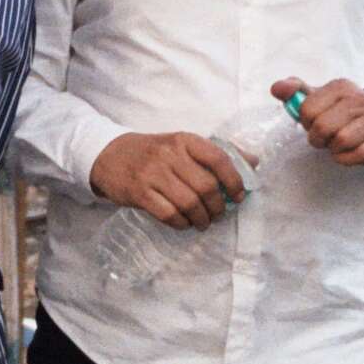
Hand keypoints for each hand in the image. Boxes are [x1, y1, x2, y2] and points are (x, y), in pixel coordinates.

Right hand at [90, 131, 245, 226]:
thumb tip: (255, 161)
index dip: (234, 180)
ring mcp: (153, 174)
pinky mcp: (139, 192)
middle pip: (206, 186)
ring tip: (203, 222)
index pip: (219, 158)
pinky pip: (168, 214)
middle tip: (218, 215)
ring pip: (189, 203)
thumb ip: (216, 152)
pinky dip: (181, 223)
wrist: (108, 154)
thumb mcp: (182, 144)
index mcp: (185, 140)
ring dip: (201, 219)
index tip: (238, 196)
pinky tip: (183, 223)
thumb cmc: (153, 152)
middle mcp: (170, 154)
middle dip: (217, 207)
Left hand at [270, 73, 363, 167]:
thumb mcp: (321, 95)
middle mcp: (359, 100)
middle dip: (317, 138)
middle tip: (322, 138)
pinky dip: (346, 158)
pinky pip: (358, 155)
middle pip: (323, 127)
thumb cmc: (343, 108)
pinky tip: (346, 152)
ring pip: (341, 141)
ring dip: (333, 148)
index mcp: (340, 87)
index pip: (308, 109)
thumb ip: (296, 91)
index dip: (305, 121)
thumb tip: (275, 89)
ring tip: (335, 143)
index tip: (312, 122)